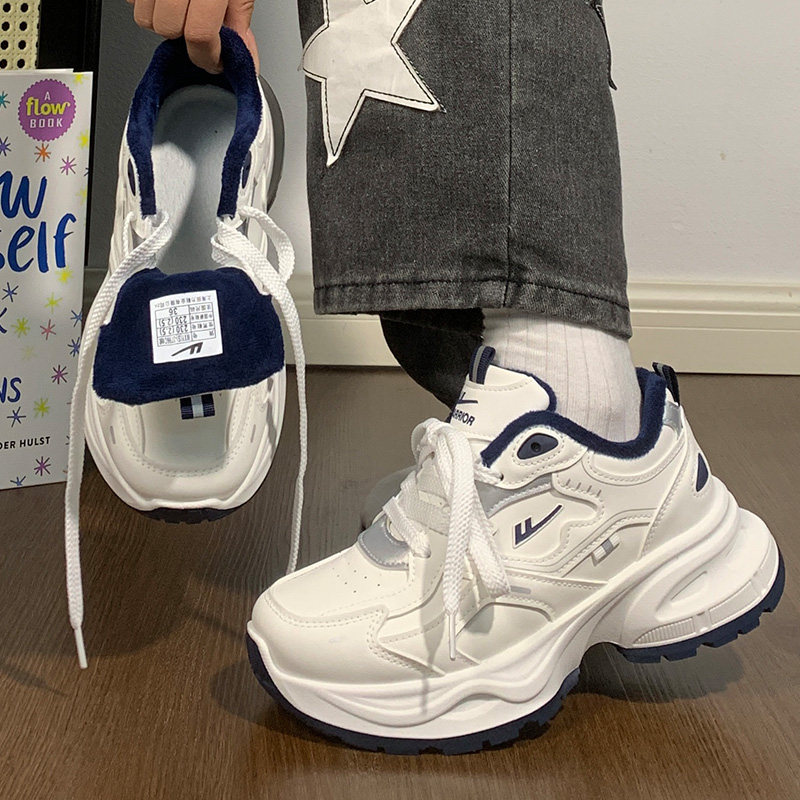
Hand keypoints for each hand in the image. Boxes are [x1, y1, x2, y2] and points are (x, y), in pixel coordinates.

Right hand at [127, 0, 258, 73]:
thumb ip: (239, 20)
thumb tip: (245, 58)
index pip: (199, 35)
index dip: (210, 56)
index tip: (218, 62)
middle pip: (166, 29)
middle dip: (183, 37)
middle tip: (199, 28)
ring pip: (144, 18)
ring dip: (162, 20)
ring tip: (180, 9)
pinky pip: (131, 1)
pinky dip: (147, 3)